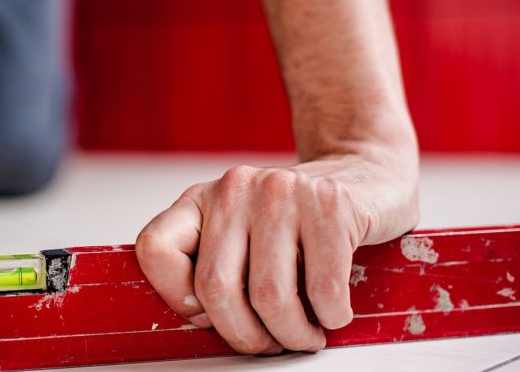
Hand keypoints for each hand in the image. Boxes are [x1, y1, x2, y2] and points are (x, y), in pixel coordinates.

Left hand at [136, 154, 417, 353]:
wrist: (363, 175)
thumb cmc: (296, 224)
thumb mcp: (240, 235)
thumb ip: (213, 267)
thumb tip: (201, 320)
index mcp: (200, 200)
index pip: (155, 249)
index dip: (176, 297)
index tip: (208, 316)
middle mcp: (234, 189)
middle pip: (216, 287)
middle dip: (244, 335)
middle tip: (268, 344)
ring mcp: (281, 191)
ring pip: (270, 296)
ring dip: (292, 335)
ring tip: (304, 334)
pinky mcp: (330, 205)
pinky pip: (322, 289)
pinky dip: (330, 316)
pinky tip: (333, 310)